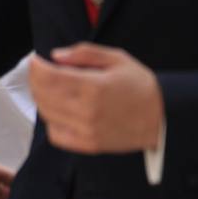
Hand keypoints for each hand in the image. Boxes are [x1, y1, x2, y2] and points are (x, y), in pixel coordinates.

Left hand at [29, 43, 163, 154]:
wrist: (161, 117)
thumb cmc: (140, 85)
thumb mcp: (118, 58)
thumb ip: (85, 53)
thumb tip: (56, 55)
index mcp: (94, 86)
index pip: (50, 77)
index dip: (37, 67)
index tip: (36, 59)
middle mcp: (86, 110)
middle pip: (43, 95)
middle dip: (36, 80)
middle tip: (40, 71)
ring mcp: (85, 130)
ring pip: (47, 114)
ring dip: (42, 98)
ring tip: (50, 88)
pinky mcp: (87, 145)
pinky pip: (56, 134)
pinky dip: (51, 121)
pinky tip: (59, 110)